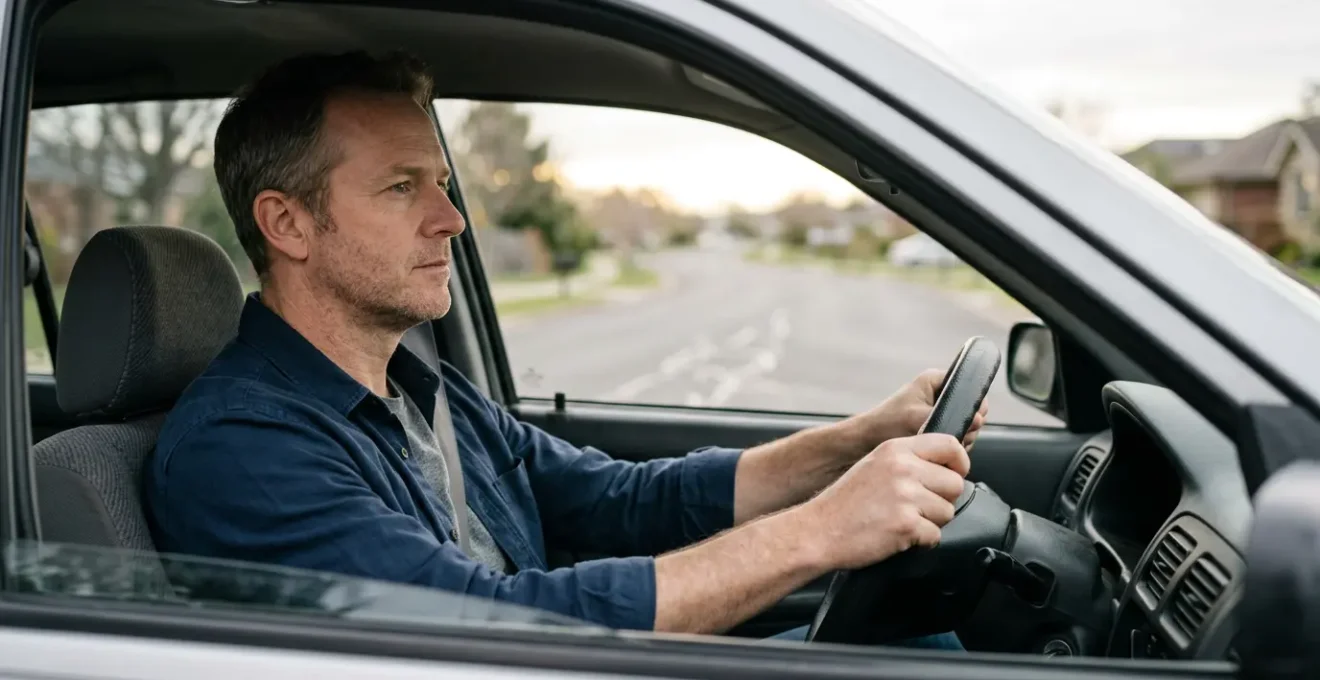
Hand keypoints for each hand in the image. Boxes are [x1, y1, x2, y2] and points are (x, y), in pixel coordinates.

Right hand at [796, 433, 969, 569]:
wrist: (818, 531)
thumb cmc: (843, 503)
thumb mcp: (874, 465)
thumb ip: (908, 461)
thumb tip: (945, 469)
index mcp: (896, 449)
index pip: (950, 445)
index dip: (959, 463)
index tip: (954, 474)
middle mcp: (903, 468)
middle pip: (955, 483)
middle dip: (942, 500)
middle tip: (917, 508)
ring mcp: (905, 496)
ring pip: (948, 512)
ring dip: (930, 522)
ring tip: (902, 521)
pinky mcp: (906, 524)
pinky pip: (935, 535)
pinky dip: (920, 541)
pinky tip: (897, 535)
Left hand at [841, 369, 988, 452]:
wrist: (865, 443)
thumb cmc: (886, 425)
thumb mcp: (919, 417)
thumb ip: (949, 417)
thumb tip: (978, 419)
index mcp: (936, 380)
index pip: (971, 389)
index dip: (974, 407)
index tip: (967, 422)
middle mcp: (940, 394)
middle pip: (973, 411)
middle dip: (966, 428)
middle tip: (947, 435)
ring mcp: (940, 412)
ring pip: (967, 428)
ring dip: (960, 440)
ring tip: (936, 443)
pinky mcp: (937, 428)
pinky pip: (957, 439)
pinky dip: (952, 448)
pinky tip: (938, 453)